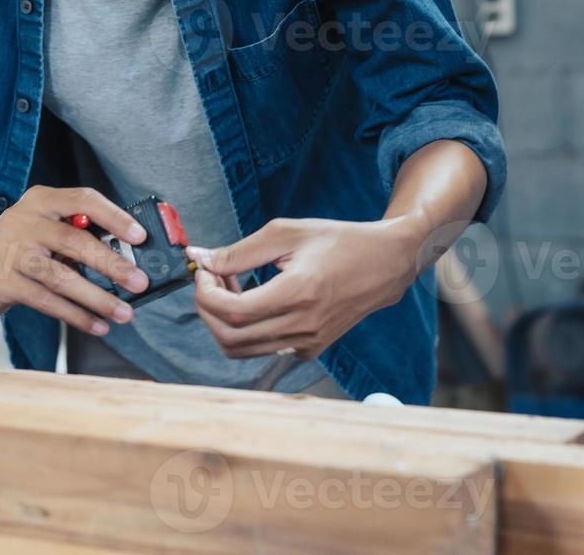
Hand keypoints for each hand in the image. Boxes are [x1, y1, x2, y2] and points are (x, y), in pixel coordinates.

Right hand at [0, 187, 149, 336]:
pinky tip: (97, 325)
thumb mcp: (48, 227)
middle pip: (74, 240)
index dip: (114, 217)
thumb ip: (81, 235)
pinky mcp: (3, 281)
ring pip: (61, 277)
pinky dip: (76, 315)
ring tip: (123, 313)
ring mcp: (10, 251)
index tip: (140, 237)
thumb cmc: (25, 246)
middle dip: (112, 264)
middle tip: (139, 282)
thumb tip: (129, 261)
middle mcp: (23, 220)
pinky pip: (47, 301)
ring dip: (97, 298)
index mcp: (41, 199)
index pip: (83, 200)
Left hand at [187, 216, 419, 359]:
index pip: (232, 312)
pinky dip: (245, 331)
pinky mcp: (311, 349)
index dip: (206, 293)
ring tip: (231, 288)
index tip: (204, 271)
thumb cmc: (337, 241)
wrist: (383, 263)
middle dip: (207, 309)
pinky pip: (263, 349)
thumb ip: (238, 251)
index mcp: (298, 293)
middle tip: (211, 278)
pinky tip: (253, 300)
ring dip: (223, 321)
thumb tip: (199, 259)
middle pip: (230, 338)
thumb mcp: (284, 233)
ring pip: (242, 350)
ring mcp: (308, 343)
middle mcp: (304, 326)